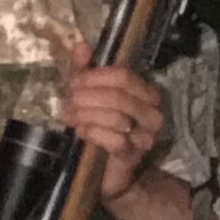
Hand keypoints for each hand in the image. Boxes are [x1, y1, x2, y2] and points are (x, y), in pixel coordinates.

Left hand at [58, 38, 190, 219]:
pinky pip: (115, 140)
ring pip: (117, 117)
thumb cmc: (98, 129)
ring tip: (70, 118)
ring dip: (86, 115)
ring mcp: (145, 135)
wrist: (105, 172)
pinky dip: (94, 133)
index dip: (95, 76)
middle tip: (67, 103)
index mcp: (144, 93)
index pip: (123, 75)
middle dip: (87, 98)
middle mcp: (151, 113)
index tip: (73, 82)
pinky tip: (81, 133)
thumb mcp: (88, 96)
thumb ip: (85, 72)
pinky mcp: (133, 155)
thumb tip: (81, 46)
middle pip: (119, 96)